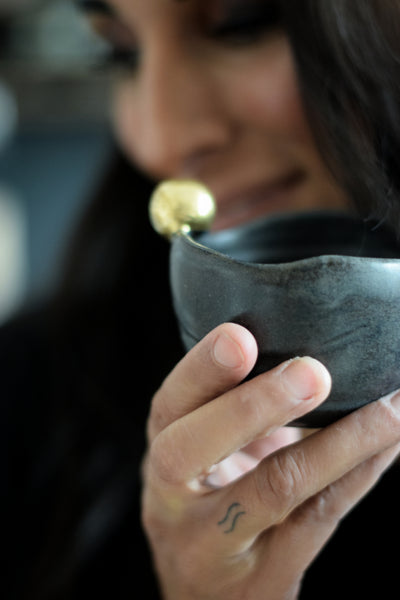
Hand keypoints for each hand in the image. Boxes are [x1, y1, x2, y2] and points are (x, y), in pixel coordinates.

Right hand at [142, 323, 399, 599]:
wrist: (204, 596)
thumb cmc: (211, 504)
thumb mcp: (205, 457)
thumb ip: (232, 411)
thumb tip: (302, 348)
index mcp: (162, 453)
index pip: (170, 405)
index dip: (201, 370)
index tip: (240, 336)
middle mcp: (173, 498)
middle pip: (195, 449)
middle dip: (253, 406)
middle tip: (311, 374)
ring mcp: (213, 545)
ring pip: (277, 487)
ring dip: (340, 441)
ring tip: (388, 407)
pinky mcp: (263, 579)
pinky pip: (319, 518)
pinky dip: (360, 472)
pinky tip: (389, 441)